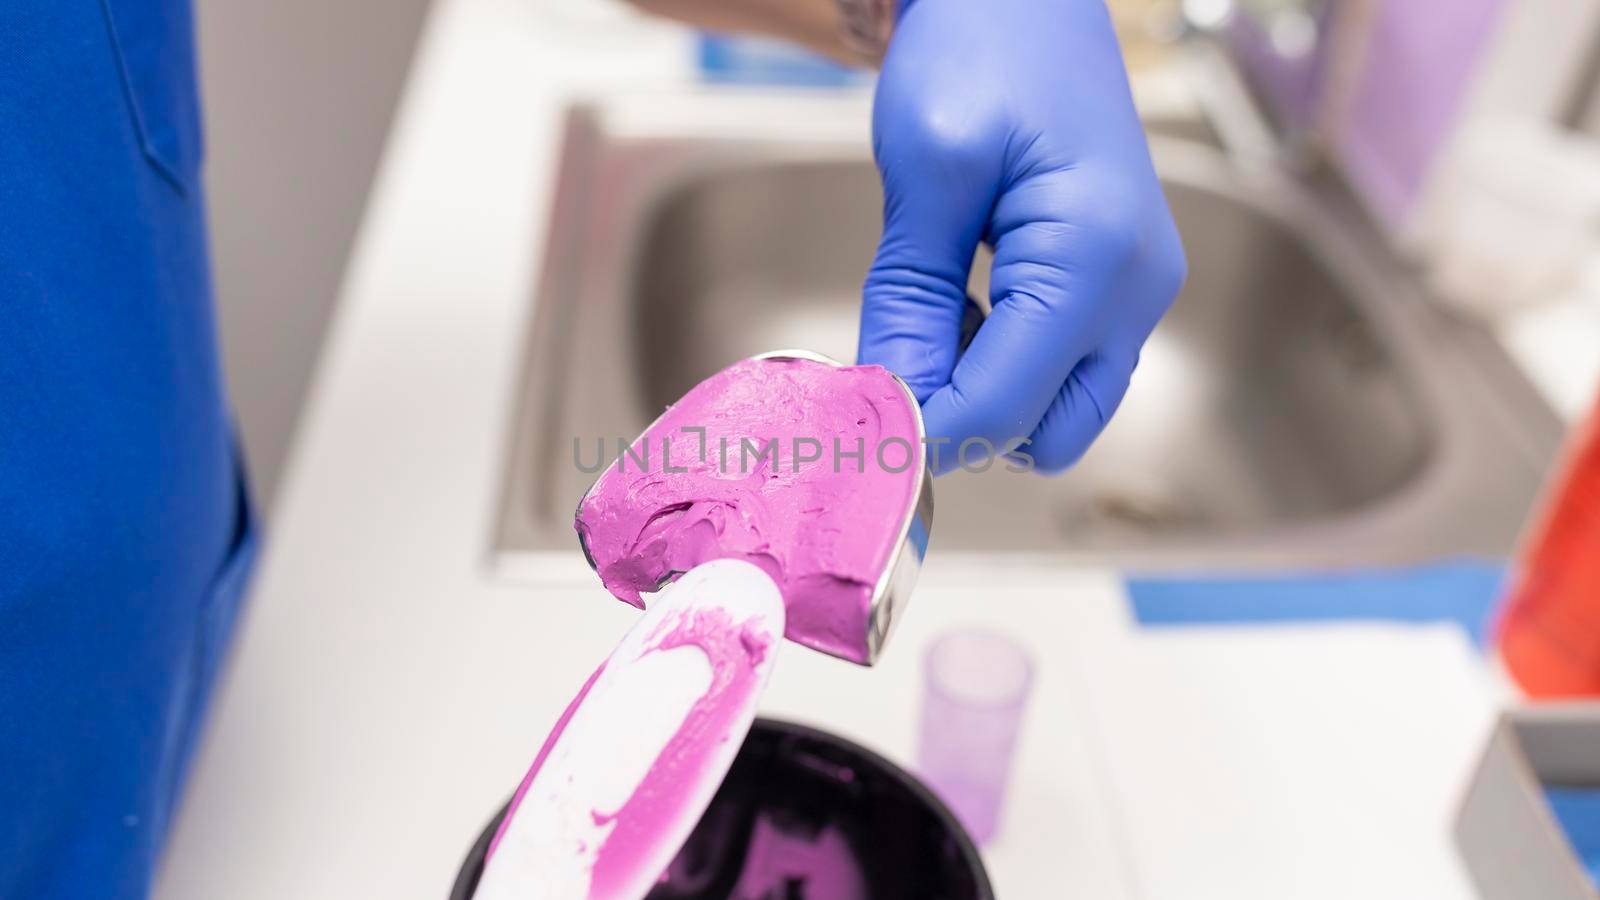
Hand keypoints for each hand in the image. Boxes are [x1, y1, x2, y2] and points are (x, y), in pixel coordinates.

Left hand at [858, 0, 1184, 473]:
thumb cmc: (980, 51)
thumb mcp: (928, 173)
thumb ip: (912, 302)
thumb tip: (893, 410)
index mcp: (1095, 259)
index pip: (1002, 407)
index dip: (920, 433)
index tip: (850, 426)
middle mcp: (1136, 290)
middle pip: (1043, 434)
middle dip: (961, 424)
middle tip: (890, 365)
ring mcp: (1139, 291)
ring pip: (1058, 414)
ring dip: (984, 398)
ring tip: (927, 320)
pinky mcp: (1122, 286)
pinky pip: (1065, 370)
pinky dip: (1006, 368)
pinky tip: (961, 308)